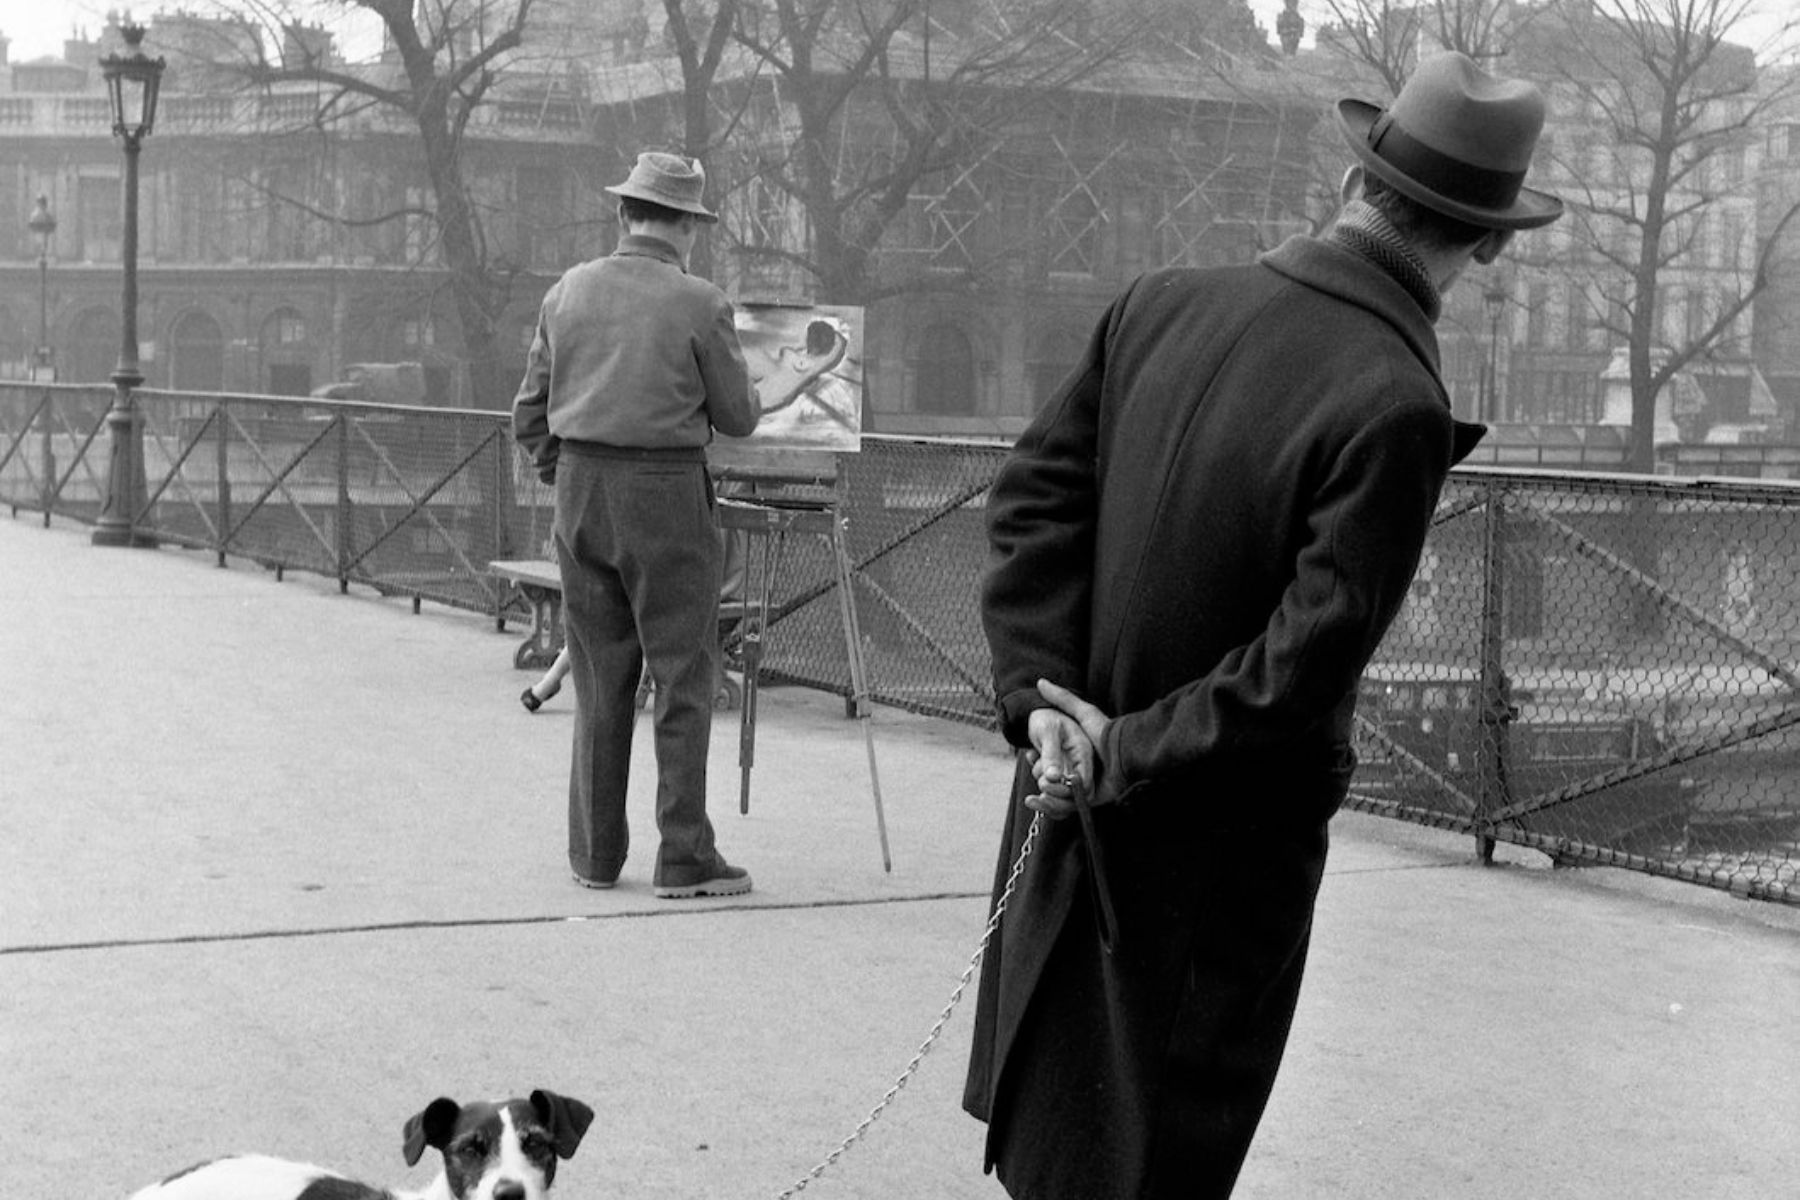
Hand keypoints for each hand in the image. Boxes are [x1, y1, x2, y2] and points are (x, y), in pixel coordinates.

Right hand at [1022, 678, 1113, 818]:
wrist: (1126, 752)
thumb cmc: (1106, 732)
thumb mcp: (1083, 712)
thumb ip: (1063, 699)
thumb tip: (1040, 681)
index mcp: (1077, 756)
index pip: (1052, 763)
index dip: (1038, 762)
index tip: (1029, 756)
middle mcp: (1080, 772)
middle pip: (1052, 783)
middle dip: (1039, 784)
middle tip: (1030, 780)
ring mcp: (1085, 787)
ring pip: (1058, 798)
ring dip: (1044, 801)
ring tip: (1033, 798)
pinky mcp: (1090, 800)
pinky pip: (1068, 808)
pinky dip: (1053, 808)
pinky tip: (1040, 802)